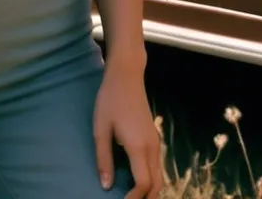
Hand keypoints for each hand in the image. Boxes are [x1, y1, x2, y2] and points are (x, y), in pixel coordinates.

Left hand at [94, 64, 161, 197]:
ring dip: (150, 190)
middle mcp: (152, 146)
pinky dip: (151, 178)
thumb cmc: (111, 100)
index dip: (134, 198)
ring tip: (133, 195)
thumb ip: (103, 159)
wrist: (127, 75)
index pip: (144, 183)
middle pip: (157, 184)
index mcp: (138, 146)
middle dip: (145, 198)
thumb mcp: (101, 129)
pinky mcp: (154, 136)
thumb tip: (106, 186)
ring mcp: (156, 141)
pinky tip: (137, 180)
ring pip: (160, 175)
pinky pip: (158, 165)